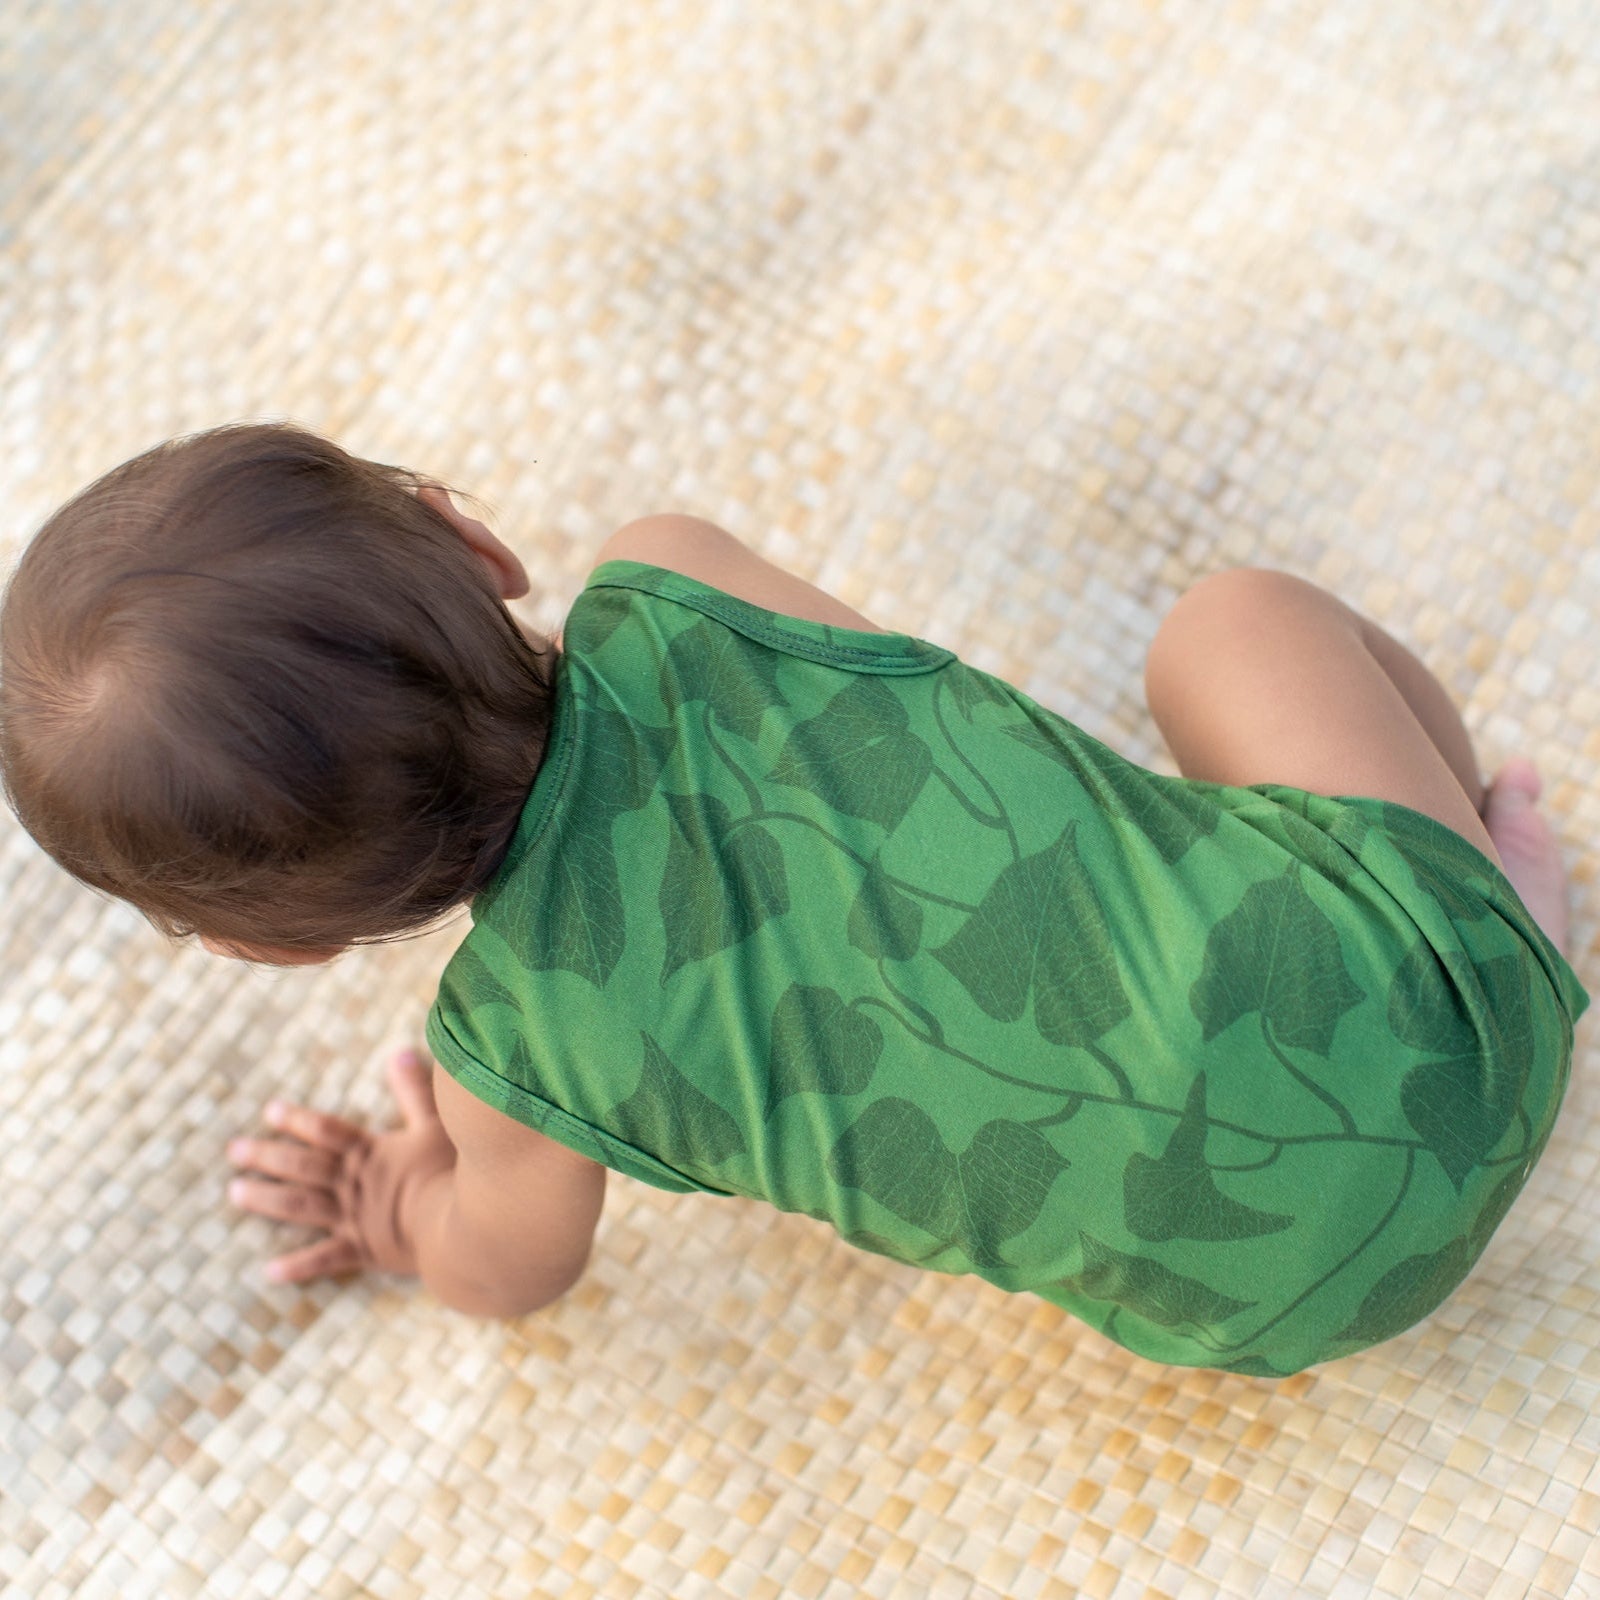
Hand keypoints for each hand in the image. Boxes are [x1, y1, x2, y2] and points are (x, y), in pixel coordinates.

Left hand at [227, 1049, 456, 1283]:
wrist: (455, 1224)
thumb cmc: (447, 1172)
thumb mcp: (435, 1125)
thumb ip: (416, 1091)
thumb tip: (400, 1053)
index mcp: (369, 1153)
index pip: (327, 1131)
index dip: (298, 1120)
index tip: (269, 1111)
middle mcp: (351, 1183)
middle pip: (302, 1166)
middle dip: (266, 1156)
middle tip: (234, 1151)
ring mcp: (353, 1218)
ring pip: (301, 1206)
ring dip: (266, 1199)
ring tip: (236, 1193)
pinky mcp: (362, 1250)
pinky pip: (325, 1259)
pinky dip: (298, 1267)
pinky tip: (270, 1272)